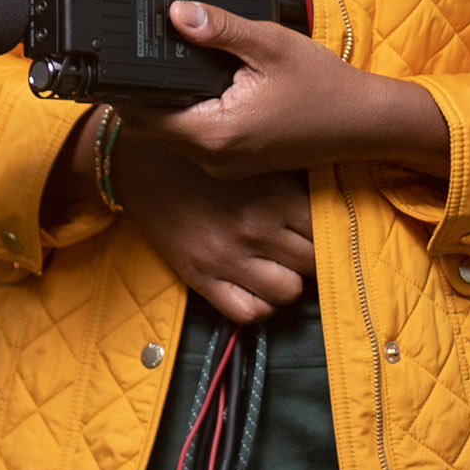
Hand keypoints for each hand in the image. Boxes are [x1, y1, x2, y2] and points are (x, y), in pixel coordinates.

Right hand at [112, 134, 318, 326]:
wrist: (141, 161)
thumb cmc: (202, 157)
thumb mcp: (255, 157)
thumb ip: (292, 183)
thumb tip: (328, 207)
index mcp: (276, 196)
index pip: (327, 232)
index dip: (329, 235)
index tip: (321, 233)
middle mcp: (257, 229)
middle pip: (313, 265)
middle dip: (310, 259)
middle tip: (299, 249)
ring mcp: (228, 256)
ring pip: (288, 293)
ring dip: (287, 282)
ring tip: (277, 267)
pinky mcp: (201, 276)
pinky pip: (248, 312)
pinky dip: (259, 306)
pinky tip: (255, 287)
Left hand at [118, 4, 449, 183]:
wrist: (364, 123)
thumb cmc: (324, 88)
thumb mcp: (269, 44)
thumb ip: (219, 28)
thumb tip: (177, 13)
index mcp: (215, 134)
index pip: (143, 114)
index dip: (127, 85)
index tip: (122, 57)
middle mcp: (213, 158)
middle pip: (152, 125)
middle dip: (147, 91)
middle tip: (153, 52)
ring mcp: (224, 166)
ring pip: (173, 133)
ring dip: (169, 102)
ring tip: (181, 65)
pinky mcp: (234, 163)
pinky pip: (196, 139)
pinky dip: (191, 114)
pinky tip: (206, 87)